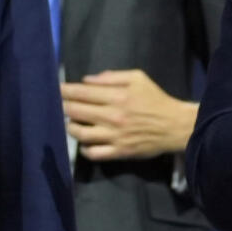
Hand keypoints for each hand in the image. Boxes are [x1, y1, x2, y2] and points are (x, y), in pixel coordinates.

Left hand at [60, 69, 197, 159]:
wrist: (175, 126)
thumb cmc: (156, 99)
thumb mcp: (138, 78)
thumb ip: (112, 77)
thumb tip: (87, 80)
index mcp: (118, 96)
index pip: (83, 93)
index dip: (66, 91)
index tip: (57, 89)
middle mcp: (113, 116)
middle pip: (77, 111)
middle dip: (64, 107)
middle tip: (59, 105)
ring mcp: (115, 136)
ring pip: (81, 134)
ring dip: (71, 127)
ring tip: (71, 123)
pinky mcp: (119, 152)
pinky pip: (94, 153)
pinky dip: (84, 149)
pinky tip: (84, 143)